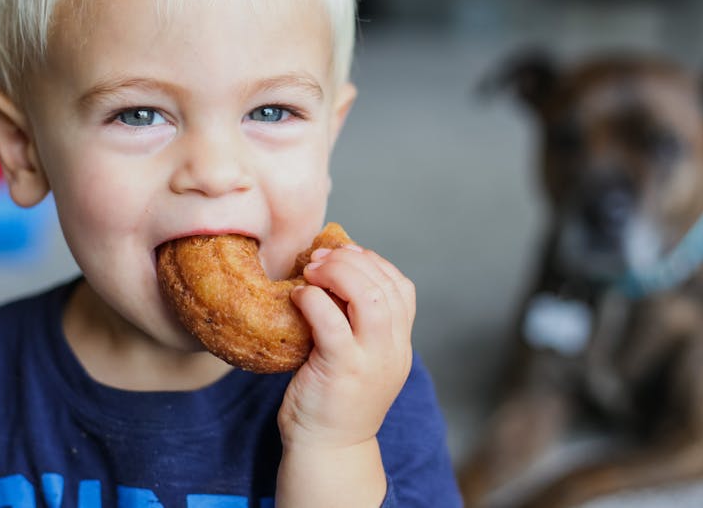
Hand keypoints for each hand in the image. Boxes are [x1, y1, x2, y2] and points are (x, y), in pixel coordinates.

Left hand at [275, 242, 415, 505]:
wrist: (328, 449)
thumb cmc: (334, 398)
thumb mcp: (360, 356)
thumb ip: (357, 322)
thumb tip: (333, 271)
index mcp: (400, 345)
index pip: (403, 287)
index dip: (374, 262)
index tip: (345, 253)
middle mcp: (394, 351)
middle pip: (387, 286)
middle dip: (352, 261)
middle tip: (320, 256)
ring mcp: (371, 361)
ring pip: (370, 298)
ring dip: (338, 273)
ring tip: (312, 269)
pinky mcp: (342, 370)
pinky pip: (332, 322)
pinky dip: (315, 300)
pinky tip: (299, 296)